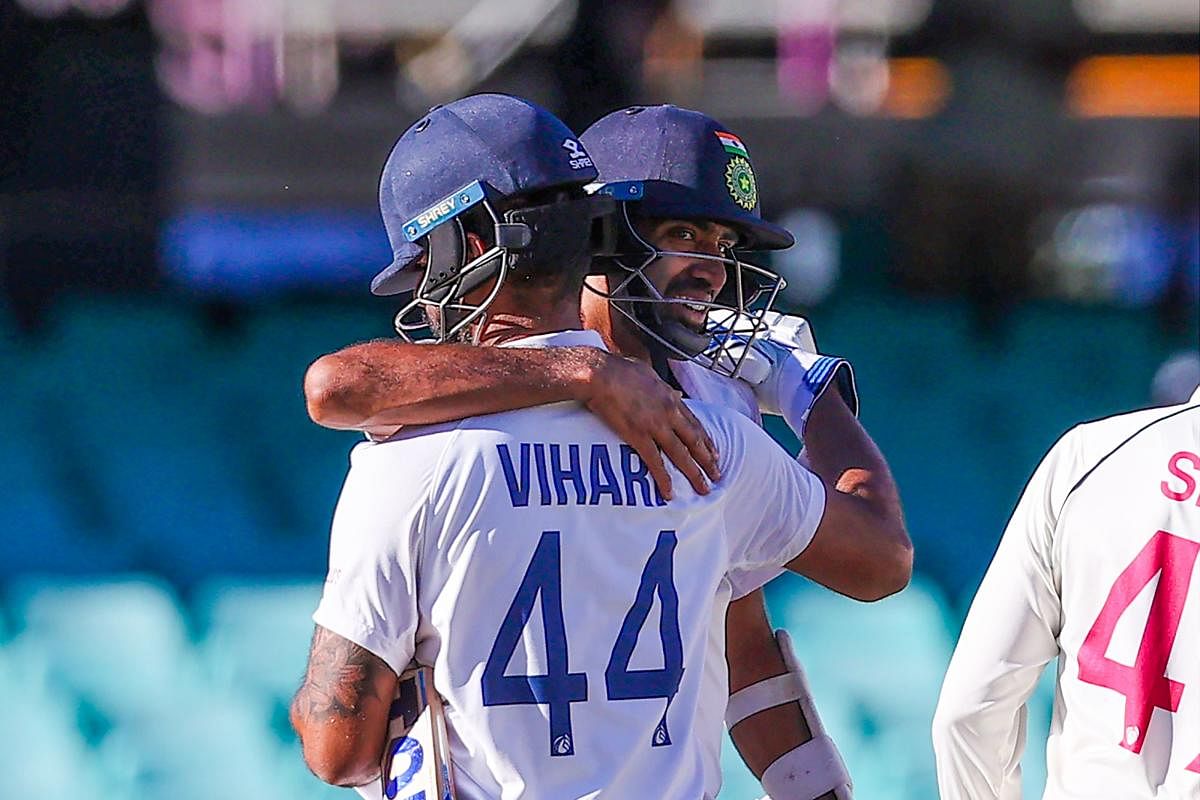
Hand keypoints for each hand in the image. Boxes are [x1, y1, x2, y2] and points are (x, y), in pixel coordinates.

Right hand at [580, 352, 719, 499]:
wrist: (600, 374)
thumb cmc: (618, 369)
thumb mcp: (648, 373)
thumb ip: (661, 386)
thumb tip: (671, 391)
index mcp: (670, 398)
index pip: (694, 423)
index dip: (706, 440)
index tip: (714, 453)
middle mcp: (669, 413)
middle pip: (694, 441)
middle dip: (708, 460)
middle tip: (717, 475)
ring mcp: (656, 426)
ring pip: (681, 454)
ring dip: (694, 473)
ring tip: (703, 489)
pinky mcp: (639, 436)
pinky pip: (655, 462)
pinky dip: (663, 478)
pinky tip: (669, 492)